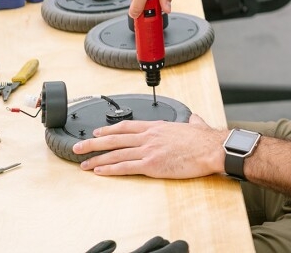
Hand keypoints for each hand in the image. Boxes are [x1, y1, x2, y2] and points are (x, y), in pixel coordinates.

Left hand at [74, 114, 224, 178]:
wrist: (211, 149)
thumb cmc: (205, 140)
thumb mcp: (196, 125)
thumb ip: (192, 122)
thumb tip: (195, 120)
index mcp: (158, 127)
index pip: (127, 126)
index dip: (109, 129)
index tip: (98, 131)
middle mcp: (149, 137)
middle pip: (115, 139)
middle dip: (94, 143)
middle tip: (79, 147)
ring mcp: (149, 150)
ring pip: (116, 153)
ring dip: (97, 158)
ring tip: (83, 163)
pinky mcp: (151, 165)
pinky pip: (125, 167)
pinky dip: (110, 169)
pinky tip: (100, 171)